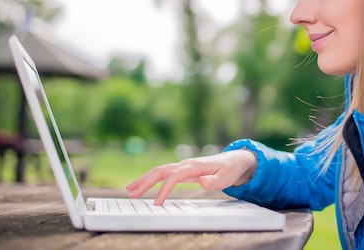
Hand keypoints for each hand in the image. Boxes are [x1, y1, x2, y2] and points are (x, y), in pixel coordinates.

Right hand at [125, 149, 257, 204]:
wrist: (233, 160)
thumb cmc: (229, 170)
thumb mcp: (226, 178)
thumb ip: (214, 181)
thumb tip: (202, 182)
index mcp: (194, 166)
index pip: (174, 177)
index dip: (164, 189)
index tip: (157, 203)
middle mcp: (185, 164)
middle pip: (161, 170)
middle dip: (145, 182)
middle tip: (132, 194)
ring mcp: (182, 166)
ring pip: (159, 170)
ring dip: (144, 179)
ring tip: (129, 189)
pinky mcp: (182, 170)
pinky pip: (163, 173)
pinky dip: (151, 179)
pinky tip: (142, 185)